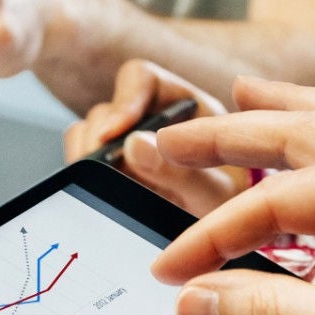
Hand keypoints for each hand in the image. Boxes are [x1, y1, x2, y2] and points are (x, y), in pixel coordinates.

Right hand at [61, 60, 243, 215]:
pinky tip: (104, 199)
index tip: (113, 135)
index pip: (141, 79)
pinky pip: (81, 163)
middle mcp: (150, 118)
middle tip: (99, 176)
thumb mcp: (217, 193)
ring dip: (88, 163)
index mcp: (183, 106)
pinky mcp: (110, 169)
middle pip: (105, 112)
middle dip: (97, 144)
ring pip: (86, 135)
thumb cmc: (232, 205)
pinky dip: (86, 179)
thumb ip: (183, 173)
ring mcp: (126, 143)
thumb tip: (133, 145)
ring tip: (106, 192)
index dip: (123, 101)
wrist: (226, 235)